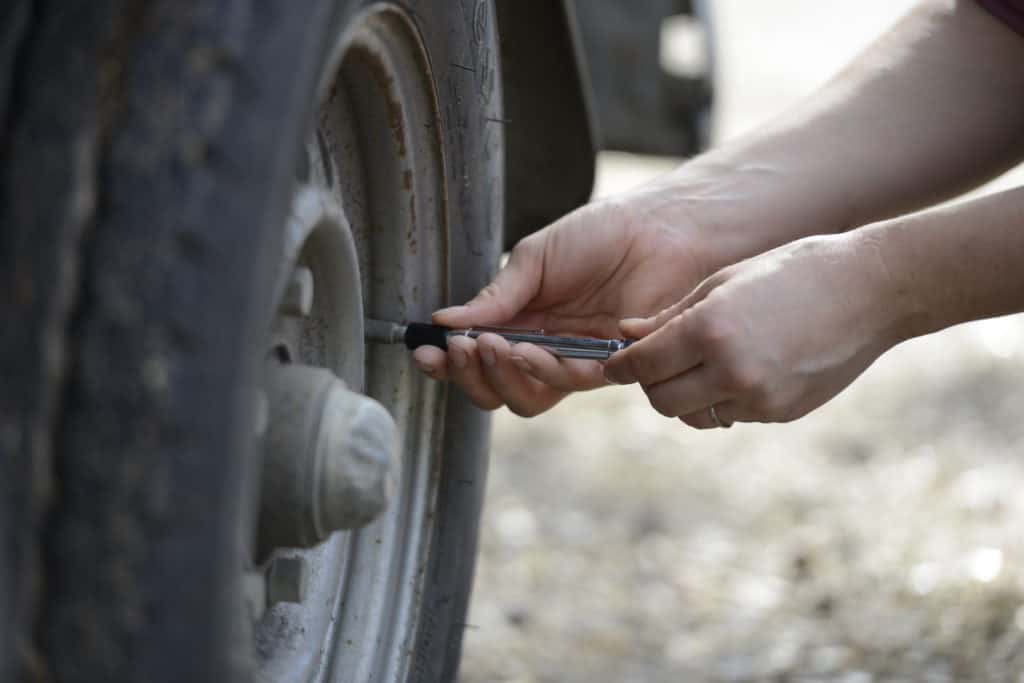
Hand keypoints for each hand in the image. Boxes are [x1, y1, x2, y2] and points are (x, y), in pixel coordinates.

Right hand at [413, 191, 712, 415]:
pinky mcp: (608, 368)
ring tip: (491, 345)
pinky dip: (542, 370)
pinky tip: (530, 349)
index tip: (425, 353)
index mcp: (520, 322)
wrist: (659, 230)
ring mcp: (574, 361)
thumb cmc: (601, 234)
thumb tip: (443, 321)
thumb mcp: (536, 257)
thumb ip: (495, 295)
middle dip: (470, 375)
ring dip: (501, 376)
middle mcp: (543, 348)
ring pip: (526, 398)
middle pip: (495, 389)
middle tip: (462, 348)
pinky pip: (568, 384)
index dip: (447, 362)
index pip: (475, 356)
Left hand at [604, 233, 911, 426]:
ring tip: (701, 364)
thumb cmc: (793, 271)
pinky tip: (741, 368)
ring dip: (687, 396)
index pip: (643, 365)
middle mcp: (731, 370)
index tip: (613, 365)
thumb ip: (671, 315)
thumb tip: (627, 335)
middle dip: (651, 385)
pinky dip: (723, 399)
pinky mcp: (780, 413)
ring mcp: (759, 398)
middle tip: (656, 363)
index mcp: (711, 329)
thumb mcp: (725, 282)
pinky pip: (731, 415)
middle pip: (662, 401)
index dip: (621, 367)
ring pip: (695, 415)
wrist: (871, 290)